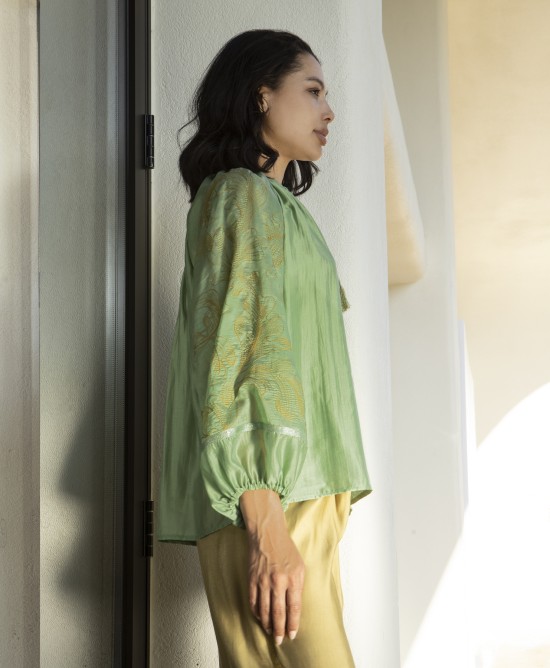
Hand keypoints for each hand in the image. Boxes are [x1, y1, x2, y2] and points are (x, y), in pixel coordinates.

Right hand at [239, 489, 304, 645]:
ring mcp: (263, 581)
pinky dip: (256, 612)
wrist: (267, 534)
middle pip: (278, 613)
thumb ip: (298, 586)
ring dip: (267, 624)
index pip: (294, 608)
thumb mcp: (300, 566)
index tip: (292, 634)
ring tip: (270, 632)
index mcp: (293, 578)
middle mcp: (278, 581)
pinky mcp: (252, 579)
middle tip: (279, 640)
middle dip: (279, 630)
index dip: (293, 624)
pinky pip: (253, 601)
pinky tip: (260, 618)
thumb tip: (295, 607)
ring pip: (264, 610)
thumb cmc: (286, 550)